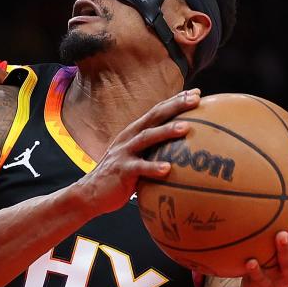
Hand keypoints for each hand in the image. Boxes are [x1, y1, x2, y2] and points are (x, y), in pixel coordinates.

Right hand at [77, 89, 200, 212]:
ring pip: (147, 137)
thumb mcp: (137, 158)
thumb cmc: (120, 177)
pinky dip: (153, 167)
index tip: (197, 92)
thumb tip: (182, 153)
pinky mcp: (122, 170)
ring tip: (186, 128)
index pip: (157, 111)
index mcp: (134, 133)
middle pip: (154, 117)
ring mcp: (124, 153)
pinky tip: (167, 169)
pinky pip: (139, 168)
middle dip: (175, 106)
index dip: (175, 100)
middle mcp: (129, 138)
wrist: (90, 193)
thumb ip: (154, 151)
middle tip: (196, 99)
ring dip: (166, 131)